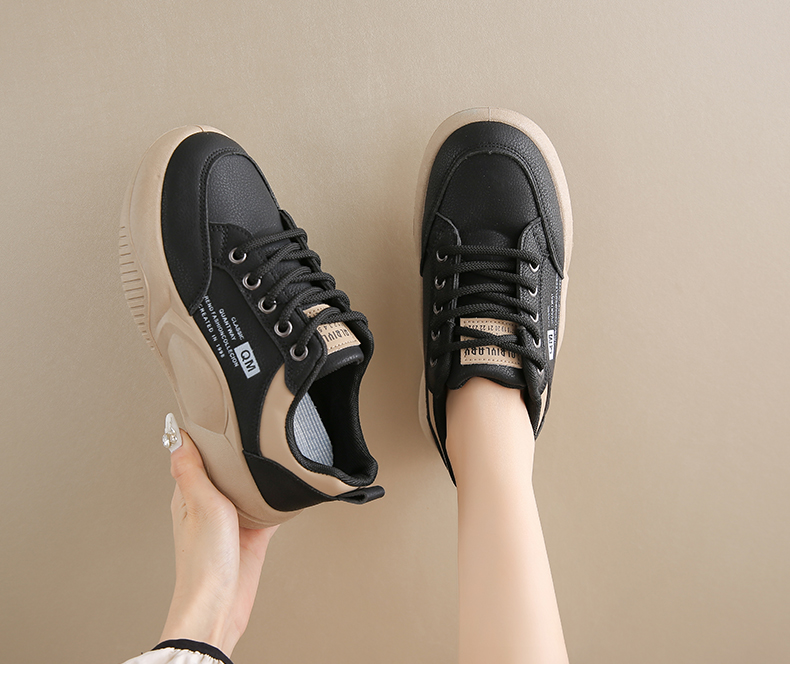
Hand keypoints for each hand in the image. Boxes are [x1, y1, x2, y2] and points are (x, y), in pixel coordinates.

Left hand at [159, 427, 277, 657]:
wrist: (220, 606)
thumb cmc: (203, 563)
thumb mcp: (200, 505)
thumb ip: (192, 470)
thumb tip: (176, 435)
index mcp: (189, 495)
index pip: (195, 454)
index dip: (204, 433)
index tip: (217, 410)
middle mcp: (209, 505)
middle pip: (224, 468)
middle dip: (236, 449)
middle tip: (253, 423)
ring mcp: (231, 520)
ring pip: (247, 486)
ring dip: (257, 473)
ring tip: (271, 449)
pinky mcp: (252, 535)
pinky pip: (267, 509)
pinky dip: (276, 498)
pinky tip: (287, 488)